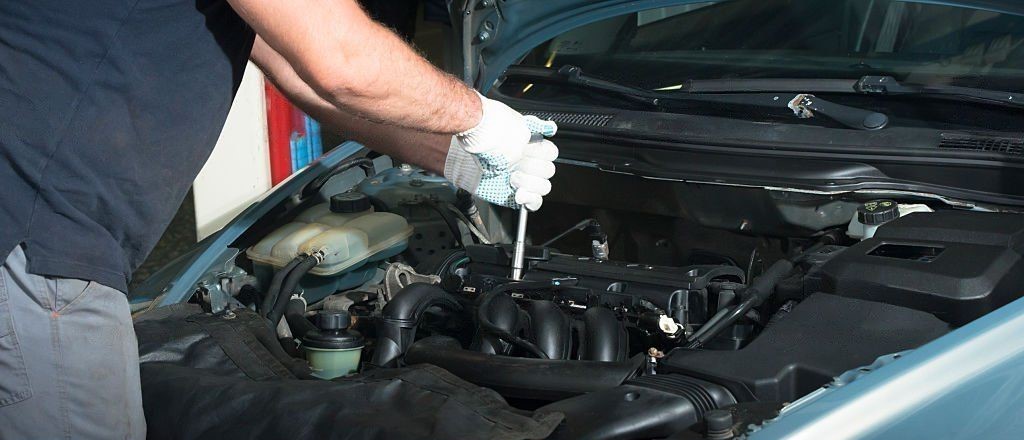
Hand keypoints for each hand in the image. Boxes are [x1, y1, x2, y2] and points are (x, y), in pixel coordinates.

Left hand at [444, 93, 558, 210]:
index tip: (528, 152)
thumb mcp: (507, 125)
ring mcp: (521, 179)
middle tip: (515, 167)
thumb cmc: (479, 137)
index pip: (550, 153)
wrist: (458, 154)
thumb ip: (529, 128)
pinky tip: (518, 194)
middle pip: (548, 170)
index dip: (542, 154)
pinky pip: (534, 201)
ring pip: (543, 186)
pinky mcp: (513, 195)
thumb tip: (549, 128)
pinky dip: (530, 200)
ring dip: (530, 183)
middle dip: (532, 169)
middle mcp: (527, 163)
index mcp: (529, 145)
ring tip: (512, 179)